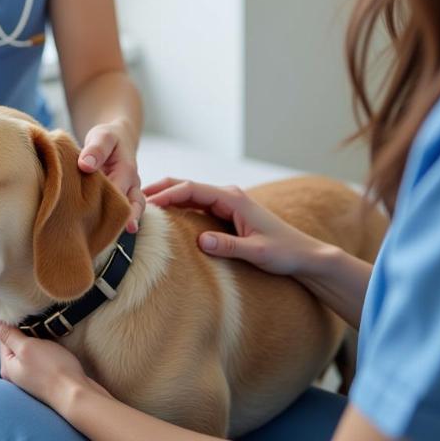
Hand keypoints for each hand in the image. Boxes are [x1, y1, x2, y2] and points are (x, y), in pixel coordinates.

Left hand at [0, 318, 109, 411]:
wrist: (76, 394)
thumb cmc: (51, 369)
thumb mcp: (26, 347)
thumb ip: (8, 335)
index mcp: (7, 366)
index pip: (3, 336)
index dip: (15, 323)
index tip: (27, 316)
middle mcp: (15, 374)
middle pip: (15, 342)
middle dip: (26, 331)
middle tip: (38, 324)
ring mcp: (29, 376)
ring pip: (29, 348)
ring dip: (36, 338)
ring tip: (47, 334)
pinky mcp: (43, 377)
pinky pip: (39, 356)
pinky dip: (44, 347)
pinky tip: (52, 345)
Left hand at [78, 120, 143, 232]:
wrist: (118, 139)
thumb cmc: (108, 138)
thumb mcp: (102, 136)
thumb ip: (96, 149)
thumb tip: (85, 165)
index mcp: (127, 171)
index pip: (119, 192)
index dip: (107, 206)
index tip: (93, 219)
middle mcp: (132, 186)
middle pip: (131, 209)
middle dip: (120, 224)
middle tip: (107, 240)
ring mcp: (129, 195)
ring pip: (131, 215)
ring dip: (120, 228)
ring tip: (107, 244)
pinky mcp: (122, 200)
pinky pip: (123, 216)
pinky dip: (116, 226)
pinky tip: (100, 239)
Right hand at [144, 178, 320, 275]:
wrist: (306, 255)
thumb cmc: (284, 253)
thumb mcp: (257, 252)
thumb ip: (229, 246)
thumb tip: (200, 241)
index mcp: (233, 198)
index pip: (192, 189)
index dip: (167, 194)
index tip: (146, 203)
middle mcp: (228, 195)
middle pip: (186, 185)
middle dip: (161, 189)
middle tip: (134, 197)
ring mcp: (227, 202)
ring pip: (190, 193)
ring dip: (167, 196)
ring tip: (143, 204)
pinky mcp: (226, 212)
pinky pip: (196, 203)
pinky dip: (178, 205)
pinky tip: (166, 214)